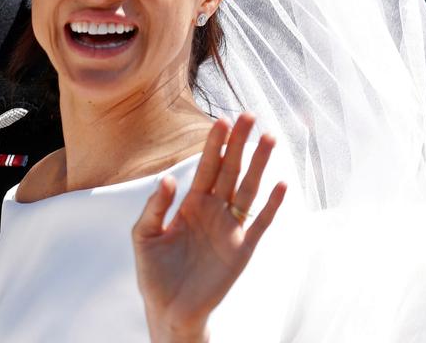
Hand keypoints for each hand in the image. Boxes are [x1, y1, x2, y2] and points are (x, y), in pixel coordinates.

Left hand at [132, 113, 287, 342]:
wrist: (169, 309)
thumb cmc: (153, 272)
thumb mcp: (144, 236)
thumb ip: (155, 207)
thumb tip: (168, 179)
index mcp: (189, 204)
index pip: (205, 167)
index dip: (213, 144)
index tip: (221, 120)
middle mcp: (213, 211)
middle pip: (230, 170)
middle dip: (239, 143)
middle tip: (249, 115)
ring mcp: (230, 229)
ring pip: (248, 189)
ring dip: (260, 165)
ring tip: (270, 138)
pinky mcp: (243, 250)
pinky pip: (260, 223)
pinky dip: (272, 205)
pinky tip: (282, 184)